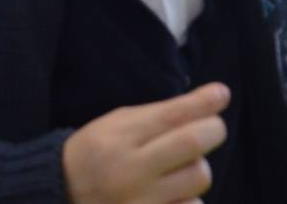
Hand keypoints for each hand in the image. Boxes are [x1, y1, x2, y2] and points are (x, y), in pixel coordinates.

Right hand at [62, 83, 229, 203]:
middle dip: (212, 130)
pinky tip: (172, 193)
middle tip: (212, 127)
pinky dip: (189, 197)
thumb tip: (214, 99)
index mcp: (118, 137)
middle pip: (191, 145)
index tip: (221, 93)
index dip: (202, 103)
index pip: (170, 116)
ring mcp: (141, 200)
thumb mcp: (117, 124)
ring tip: (181, 165)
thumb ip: (160, 114)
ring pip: (198, 177)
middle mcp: (130, 169)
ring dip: (198, 166)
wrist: (64, 190)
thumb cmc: (99, 151)